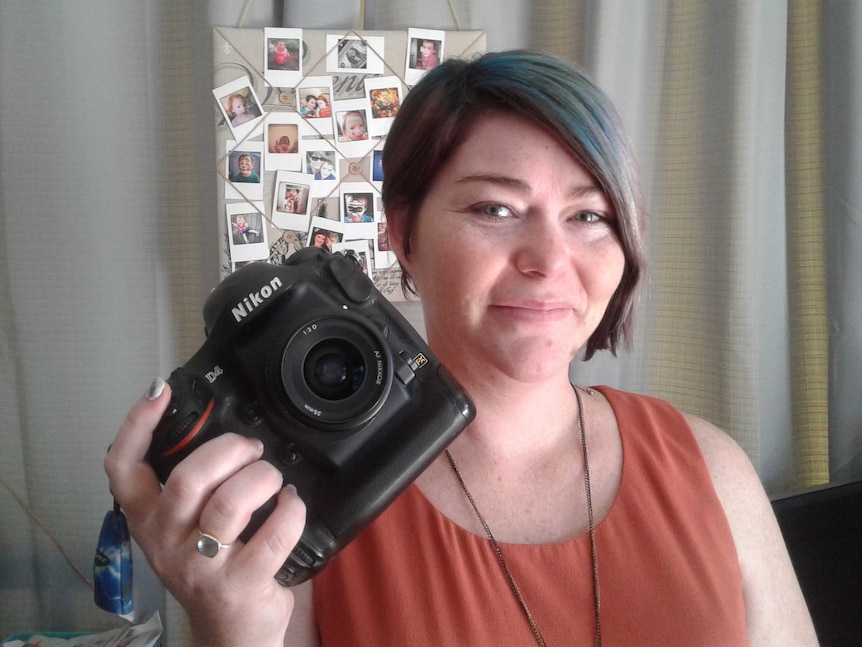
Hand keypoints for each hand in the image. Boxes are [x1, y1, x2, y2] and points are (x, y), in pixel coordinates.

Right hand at [105, 379, 306, 646]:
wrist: (230, 633)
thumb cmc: (213, 570)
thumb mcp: (184, 527)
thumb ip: (191, 485)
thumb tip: (219, 430)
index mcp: (148, 521)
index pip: (123, 468)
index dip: (137, 425)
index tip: (160, 392)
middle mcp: (167, 543)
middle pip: (189, 478)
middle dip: (229, 450)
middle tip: (251, 449)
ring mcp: (202, 566)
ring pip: (230, 503)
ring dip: (262, 478)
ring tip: (273, 479)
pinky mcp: (241, 584)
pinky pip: (274, 533)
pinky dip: (292, 509)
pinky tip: (293, 503)